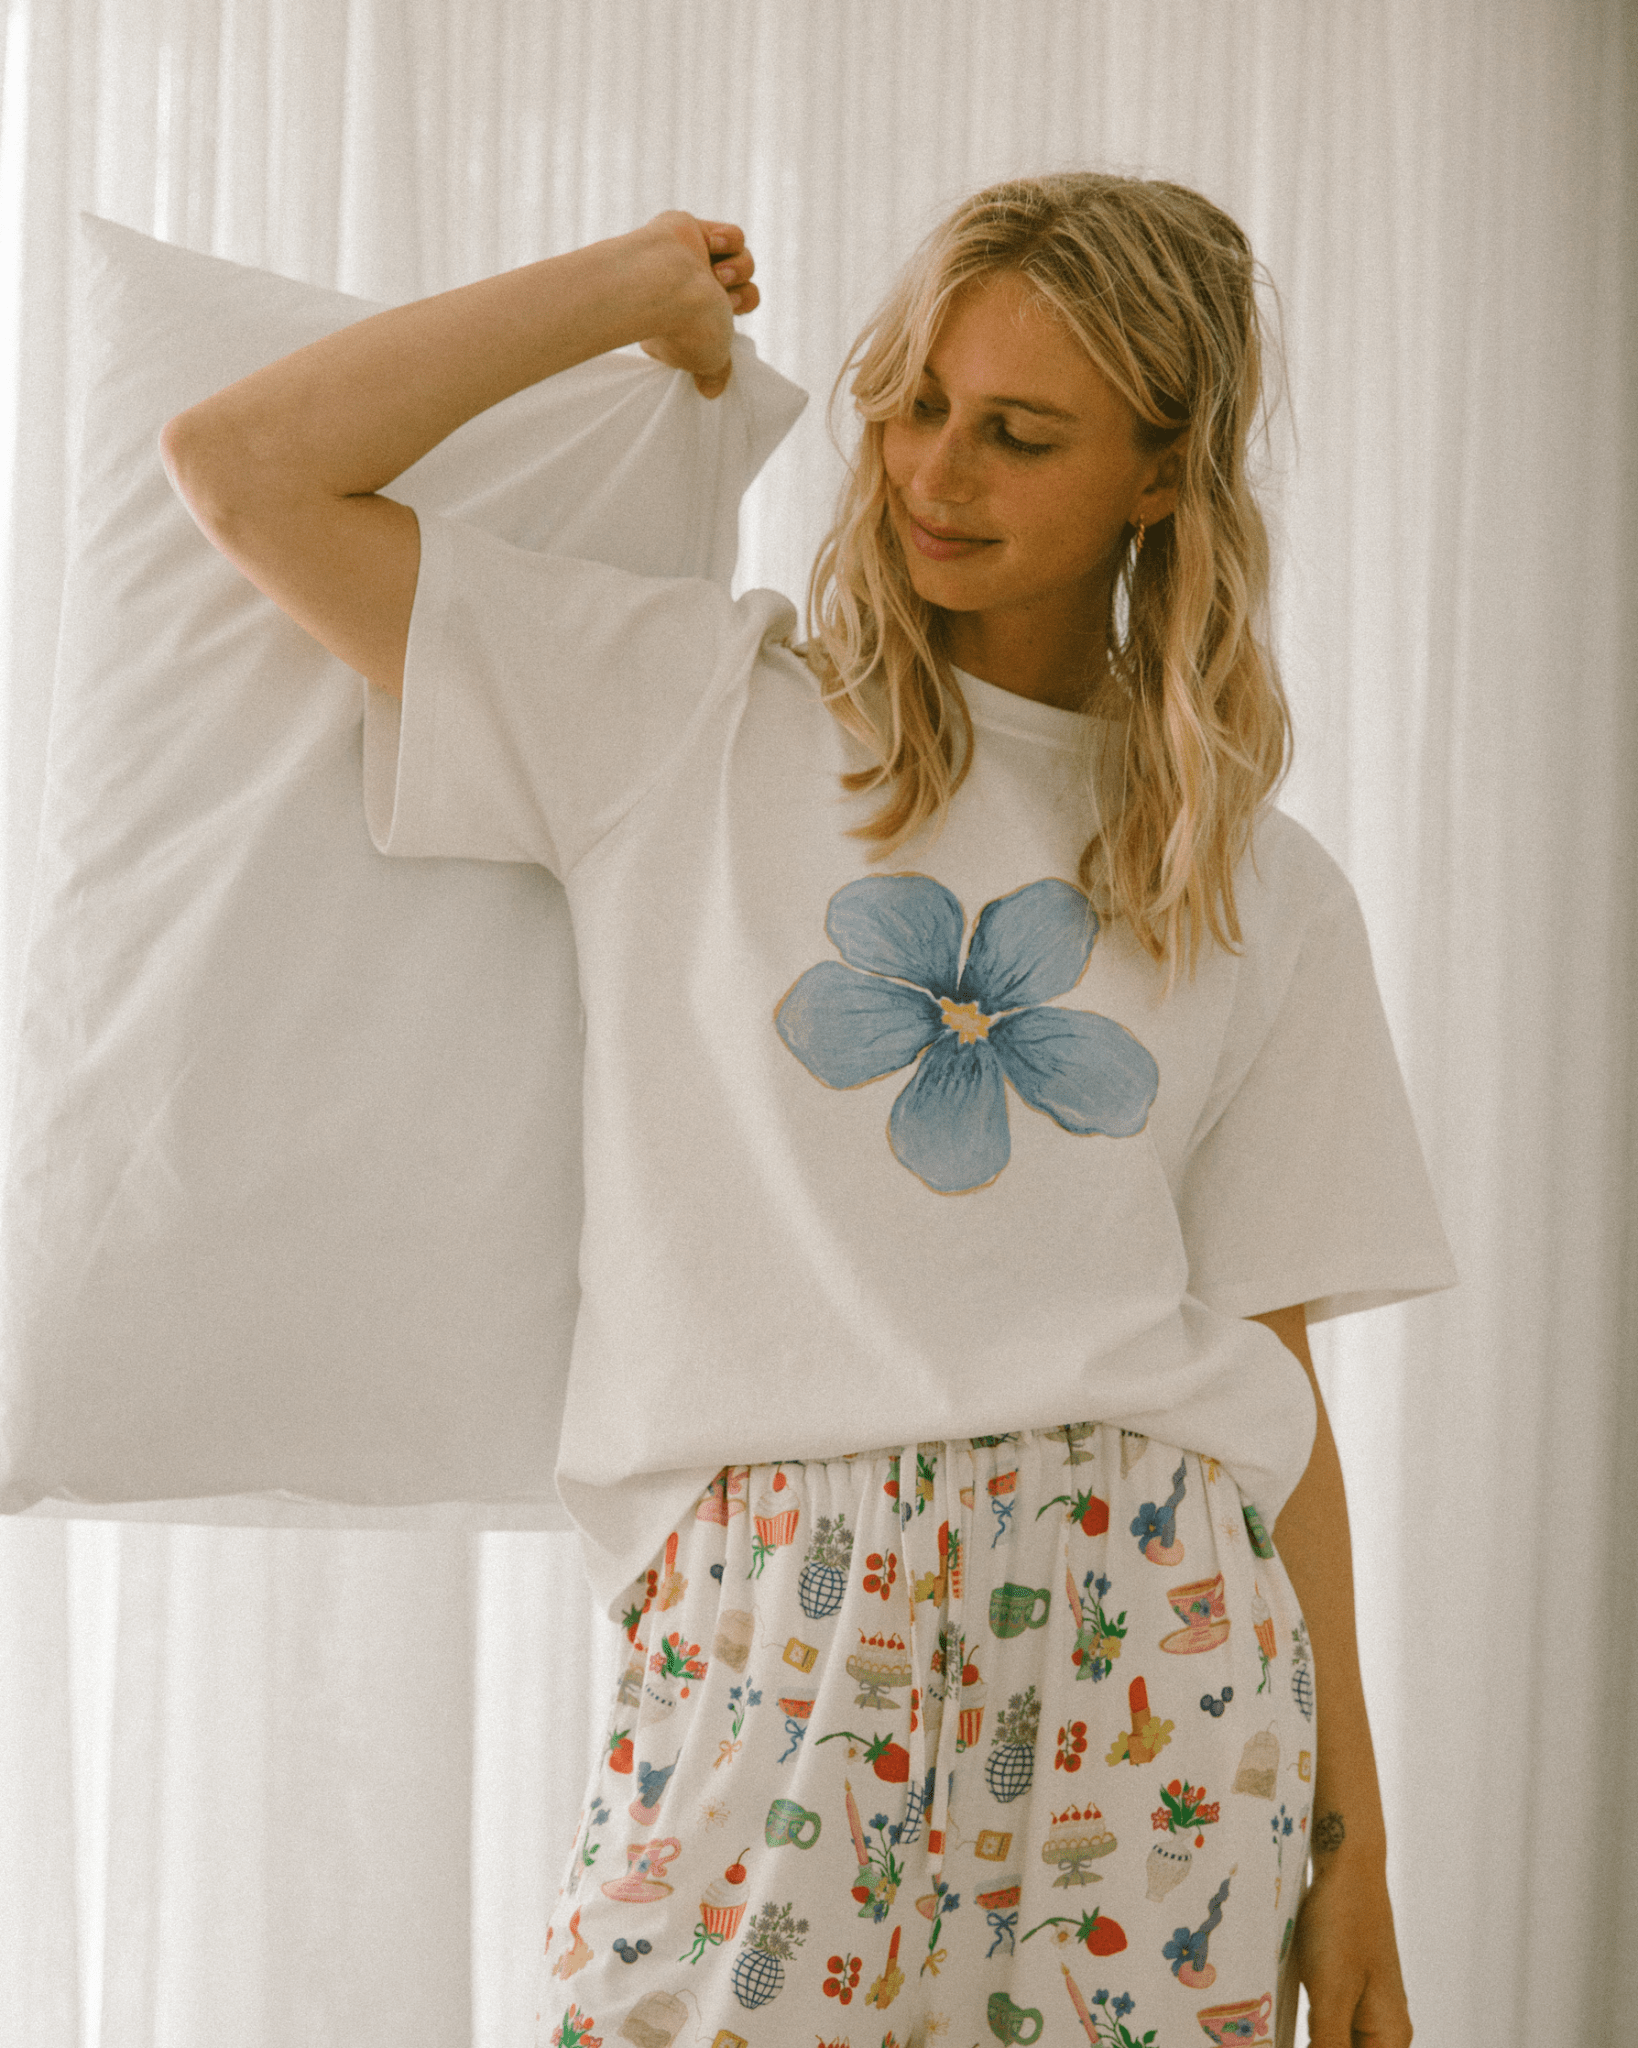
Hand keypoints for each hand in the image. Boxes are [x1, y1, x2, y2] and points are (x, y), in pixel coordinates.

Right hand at [637, 212, 759, 396]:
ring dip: (739, 269)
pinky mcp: (693, 231)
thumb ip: (716, 371)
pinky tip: (710, 245)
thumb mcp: (709, 360)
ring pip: (743, 263)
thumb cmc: (684, 327)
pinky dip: (728, 240)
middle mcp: (689, 291)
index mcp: (685, 322)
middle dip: (741, 299)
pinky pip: (733, 235)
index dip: (728, 327)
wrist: (664, 282)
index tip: (716, 330)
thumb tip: (712, 391)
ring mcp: (693, 261)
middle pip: (740, 294)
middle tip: (724, 301)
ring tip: (719, 273)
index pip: (721, 324)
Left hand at [1285, 1856, 1411, 2045]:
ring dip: (1310, 2043)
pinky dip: (1306, 2030)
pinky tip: (1275, 2024)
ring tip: (1268, 2035)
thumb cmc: (1342, 1923)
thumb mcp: (1332, 1993)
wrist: (1346, 1864)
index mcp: (1390, 2038)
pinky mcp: (1345, 1988)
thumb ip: (1329, 2046)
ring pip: (1334, 2045)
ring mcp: (1364, 2007)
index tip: (1288, 2044)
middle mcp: (1383, 2029)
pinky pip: (1325, 2024)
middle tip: (1268, 2040)